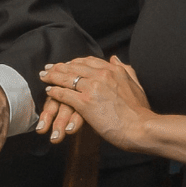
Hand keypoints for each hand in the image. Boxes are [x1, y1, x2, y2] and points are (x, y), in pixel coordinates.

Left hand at [35, 55, 154, 151]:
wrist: (142, 128)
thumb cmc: (141, 112)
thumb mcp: (136, 85)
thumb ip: (126, 70)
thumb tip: (116, 58)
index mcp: (114, 70)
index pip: (89, 61)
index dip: (75, 62)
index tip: (67, 63)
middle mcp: (102, 75)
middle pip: (74, 67)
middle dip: (59, 67)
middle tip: (48, 67)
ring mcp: (92, 88)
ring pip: (67, 78)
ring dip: (52, 76)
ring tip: (44, 76)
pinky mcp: (85, 103)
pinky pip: (64, 94)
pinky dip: (55, 91)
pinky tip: (49, 91)